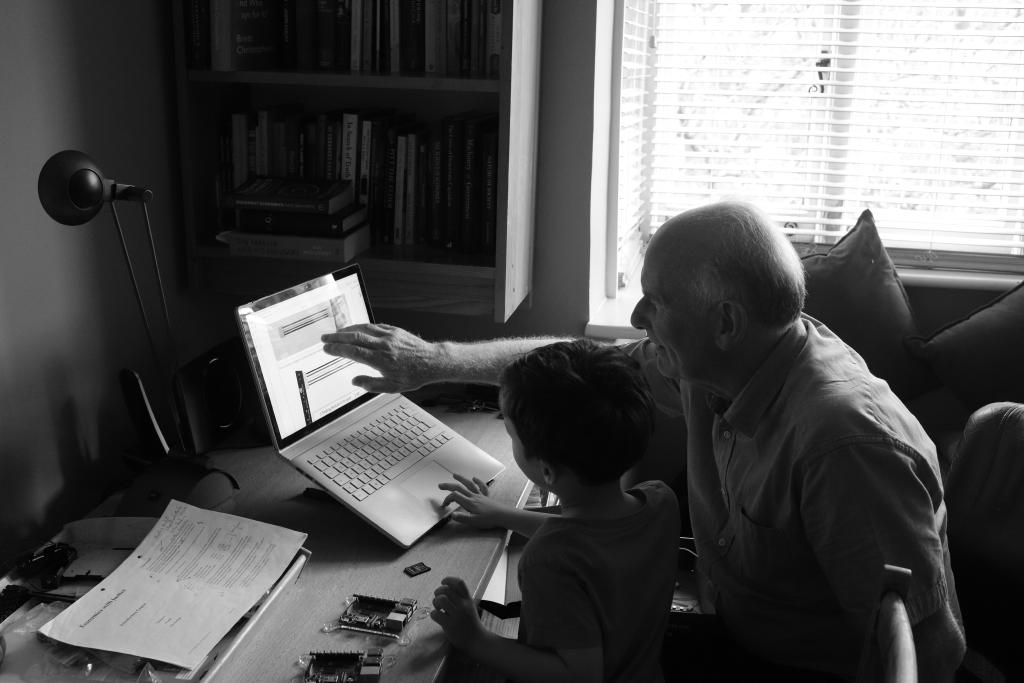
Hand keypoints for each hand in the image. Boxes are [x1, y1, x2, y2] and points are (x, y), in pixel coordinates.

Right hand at [321, 323, 446, 392]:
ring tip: (336, 333)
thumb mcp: (392, 387)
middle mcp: (384, 345)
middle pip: (355, 338)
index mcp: (381, 360)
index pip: (353, 352)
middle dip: (337, 337)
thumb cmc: (413, 375)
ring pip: (363, 329)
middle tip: (324, 338)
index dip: (338, 350)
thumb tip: (355, 381)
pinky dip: (362, 327)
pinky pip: (374, 326)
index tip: (327, 349)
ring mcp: (389, 336)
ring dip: (347, 330)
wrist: (432, 361)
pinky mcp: (394, 330)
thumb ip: (371, 384)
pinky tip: (355, 329)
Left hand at [431, 576, 485, 649]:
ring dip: (435, 602)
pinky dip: (433, 614)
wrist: (476, 640)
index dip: (448, 580)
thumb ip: (460, 599)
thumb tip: (444, 590)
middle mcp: (463, 605)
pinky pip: (435, 614)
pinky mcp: (449, 625)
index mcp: (468, 599)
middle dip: (438, 591)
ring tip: (438, 608)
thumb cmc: (470, 623)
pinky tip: (437, 617)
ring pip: (441, 599)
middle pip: (446, 589)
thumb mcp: (469, 607)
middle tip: (438, 598)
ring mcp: (456, 615)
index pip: (459, 583)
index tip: (443, 582)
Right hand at [440, 474, 507, 528]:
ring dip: (461, 479)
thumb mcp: (474, 521)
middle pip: (459, 488)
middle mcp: (474, 496)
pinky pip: (482, 487)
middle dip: (449, 486)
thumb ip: (462, 518)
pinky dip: (478, 481)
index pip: (455, 497)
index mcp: (469, 502)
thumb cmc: (489, 519)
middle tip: (440, 485)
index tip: (444, 506)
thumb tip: (452, 515)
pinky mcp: (486, 496)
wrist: (503, 516)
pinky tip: (475, 478)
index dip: (447, 499)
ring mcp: (480, 495)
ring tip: (455, 475)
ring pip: (469, 484)